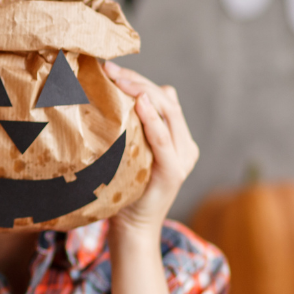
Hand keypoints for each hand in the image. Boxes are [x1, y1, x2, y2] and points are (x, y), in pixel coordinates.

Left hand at [104, 61, 198, 239]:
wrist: (132, 227)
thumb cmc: (125, 188)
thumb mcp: (129, 151)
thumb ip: (134, 128)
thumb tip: (132, 96)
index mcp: (177, 137)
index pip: (161, 98)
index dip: (139, 79)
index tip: (111, 67)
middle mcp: (184, 145)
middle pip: (165, 102)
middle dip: (137, 81)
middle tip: (109, 68)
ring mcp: (182, 158)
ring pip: (167, 115)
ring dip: (142, 92)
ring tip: (120, 78)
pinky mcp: (173, 172)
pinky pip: (163, 142)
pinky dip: (153, 121)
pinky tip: (141, 104)